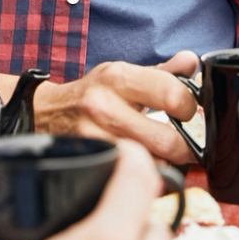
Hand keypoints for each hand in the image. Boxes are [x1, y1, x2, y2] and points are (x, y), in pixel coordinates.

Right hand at [30, 51, 201, 165]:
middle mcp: (104, 106)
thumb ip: (162, 72)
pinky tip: (145, 165)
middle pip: (167, 140)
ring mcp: (95, 137)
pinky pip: (132, 177)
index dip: (190, 107)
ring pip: (152, 164)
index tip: (188, 112)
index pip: (173, 95)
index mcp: (118, 77)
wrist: (46, 113)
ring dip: (165, 164)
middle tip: (187, 143)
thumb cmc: (92, 93)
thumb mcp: (122, 74)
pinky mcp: (90, 161)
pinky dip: (145, 175)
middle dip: (186, 146)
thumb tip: (191, 62)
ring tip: (165, 155)